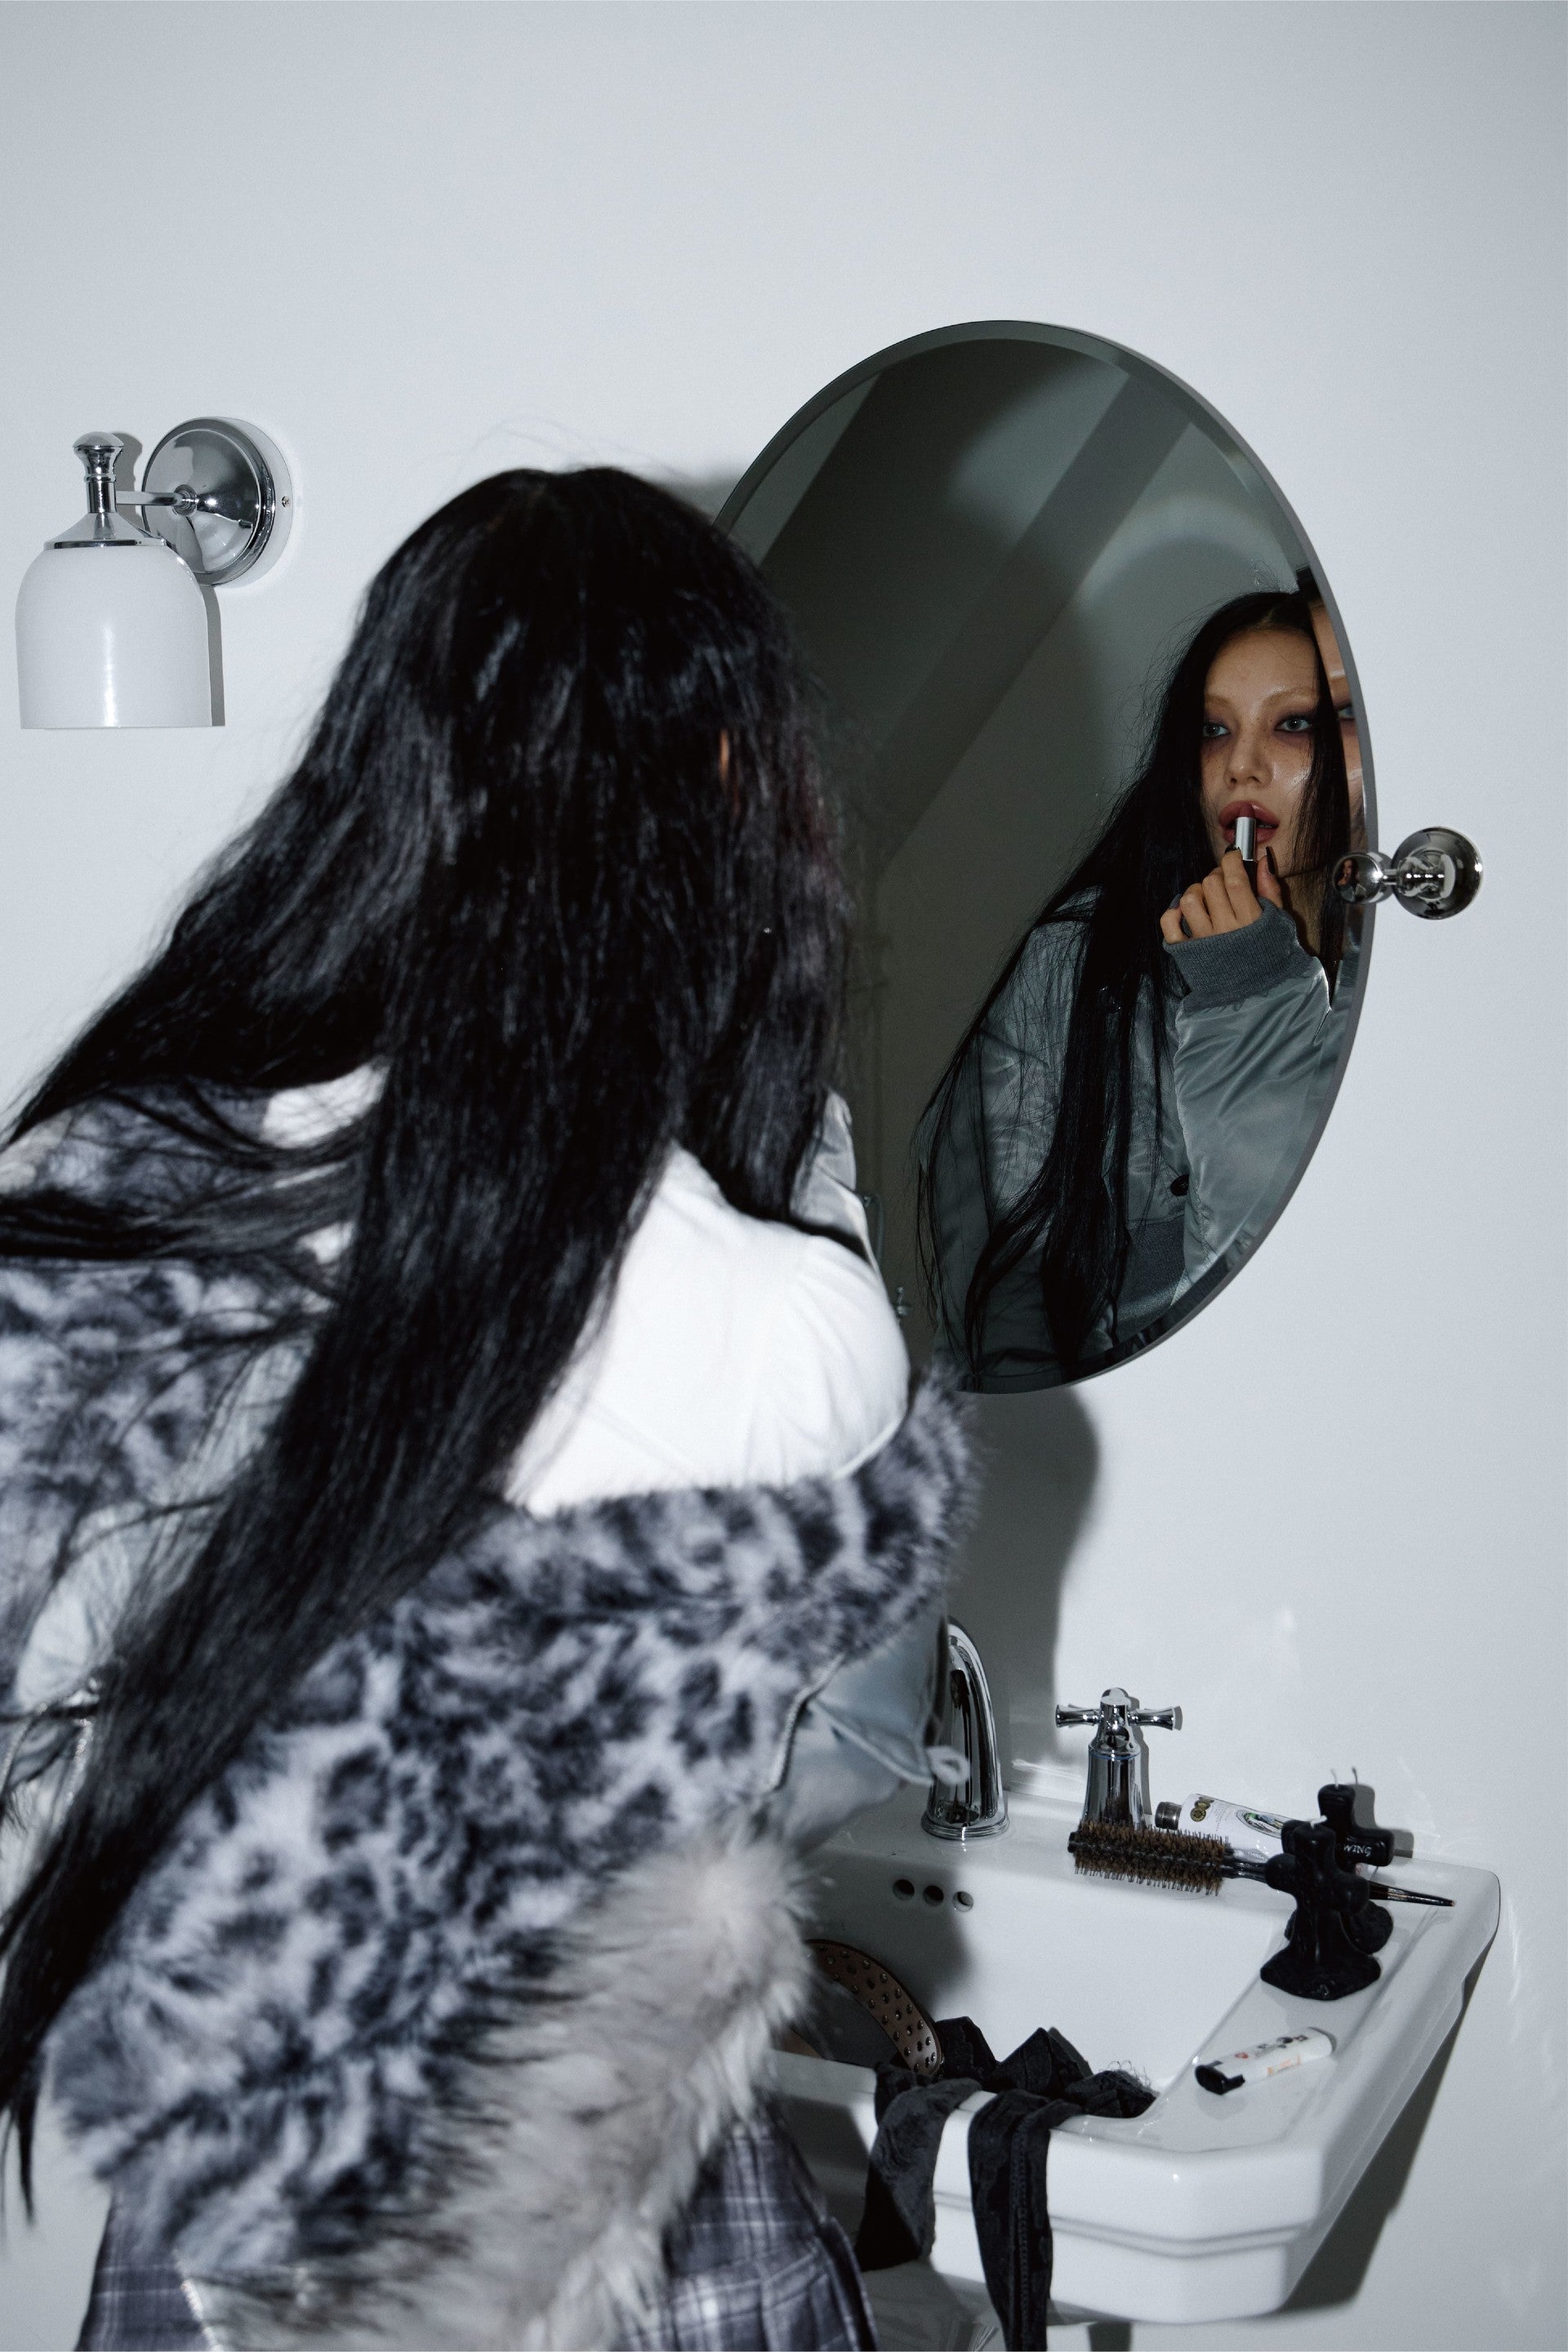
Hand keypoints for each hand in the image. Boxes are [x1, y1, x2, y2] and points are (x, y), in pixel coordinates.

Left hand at [1160, 846, 1283, 943]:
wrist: (1255, 993)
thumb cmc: (1268, 955)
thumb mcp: (1278, 922)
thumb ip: (1270, 889)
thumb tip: (1262, 860)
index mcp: (1251, 921)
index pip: (1235, 880)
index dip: (1231, 862)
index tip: (1232, 858)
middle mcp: (1225, 930)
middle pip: (1211, 884)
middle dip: (1216, 875)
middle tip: (1222, 882)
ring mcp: (1204, 941)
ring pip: (1189, 900)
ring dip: (1196, 891)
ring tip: (1206, 899)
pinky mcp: (1186, 951)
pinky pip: (1169, 922)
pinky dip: (1173, 912)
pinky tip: (1186, 913)